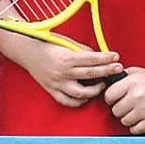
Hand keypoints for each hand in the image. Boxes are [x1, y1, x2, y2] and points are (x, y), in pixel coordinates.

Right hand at [2, 36, 124, 107]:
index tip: (116, 57)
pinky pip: (68, 101)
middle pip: (90, 75)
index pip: (92, 59)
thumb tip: (98, 56)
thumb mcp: (65, 42)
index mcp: (66, 58)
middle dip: (107, 72)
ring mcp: (57, 83)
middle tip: (118, 69)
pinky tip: (87, 96)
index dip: (106, 58)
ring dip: (95, 90)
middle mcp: (62, 72)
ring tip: (102, 84)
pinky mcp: (52, 90)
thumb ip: (82, 50)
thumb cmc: (46, 44)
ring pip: (81, 93)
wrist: (26, 51)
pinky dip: (79, 101)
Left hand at [104, 67, 144, 133]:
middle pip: (115, 111)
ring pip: (124, 121)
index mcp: (131, 83)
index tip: (116, 98)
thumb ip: (120, 79)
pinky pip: (135, 130)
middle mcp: (137, 96)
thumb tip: (104, 84)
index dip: (111, 98)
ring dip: (128, 118)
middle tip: (128, 105)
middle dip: (120, 109)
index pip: (109, 96)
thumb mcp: (135, 72)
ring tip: (135, 111)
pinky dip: (136, 126)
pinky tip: (140, 119)